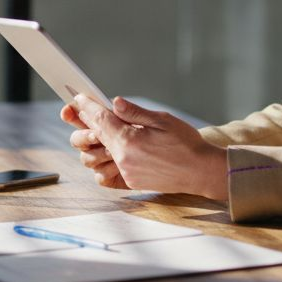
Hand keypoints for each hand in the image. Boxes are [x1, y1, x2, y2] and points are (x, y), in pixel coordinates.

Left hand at [68, 96, 227, 200]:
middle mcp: (123, 159)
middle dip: (84, 125)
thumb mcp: (162, 120)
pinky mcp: (130, 183)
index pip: (99, 120)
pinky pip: (105, 175)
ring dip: (93, 144)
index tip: (79, 99)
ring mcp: (125, 173)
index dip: (87, 107)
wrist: (201, 171)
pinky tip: (110, 153)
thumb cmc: (186, 143)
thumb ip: (135, 112)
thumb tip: (114, 103)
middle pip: (90, 140)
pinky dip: (102, 164)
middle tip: (84, 113)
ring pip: (94, 159)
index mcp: (129, 141)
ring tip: (99, 132)